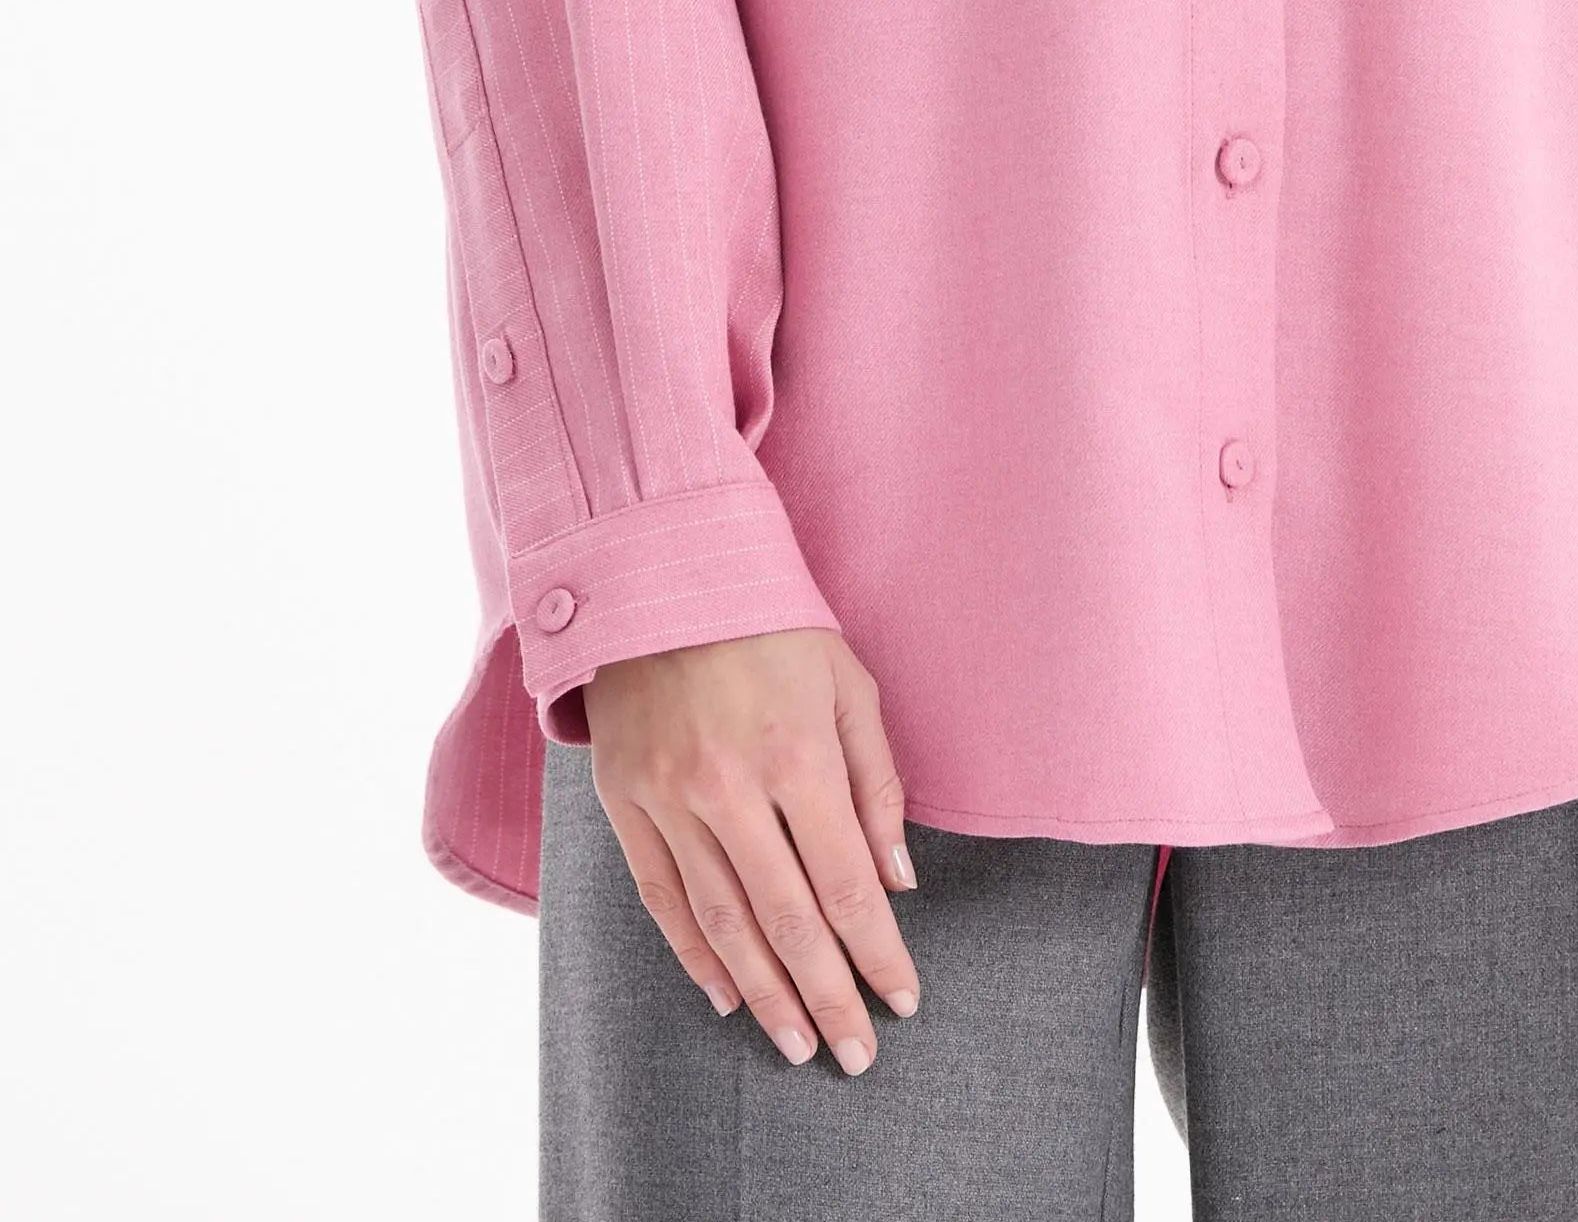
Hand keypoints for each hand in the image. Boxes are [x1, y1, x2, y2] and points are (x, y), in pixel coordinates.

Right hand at [582, 626, 920, 1074]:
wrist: (658, 570)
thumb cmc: (770, 622)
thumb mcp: (846, 682)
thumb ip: (875, 783)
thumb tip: (896, 882)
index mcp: (796, 754)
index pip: (846, 886)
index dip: (877, 953)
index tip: (903, 1001)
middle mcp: (730, 788)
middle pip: (788, 922)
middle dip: (828, 998)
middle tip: (854, 1057)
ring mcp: (669, 798)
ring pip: (723, 925)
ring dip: (765, 994)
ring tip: (797, 1044)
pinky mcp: (625, 800)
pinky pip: (662, 898)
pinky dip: (694, 956)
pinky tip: (725, 995)